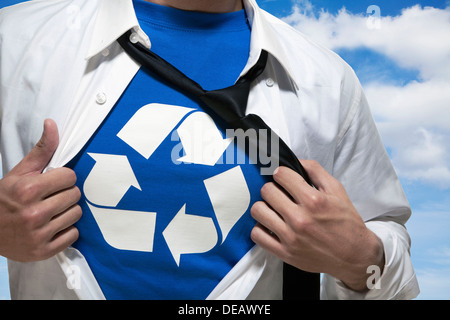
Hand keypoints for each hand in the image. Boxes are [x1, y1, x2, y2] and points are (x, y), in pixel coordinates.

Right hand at [0, 119, 81, 261]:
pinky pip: (73, 235)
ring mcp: (39, 234)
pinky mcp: (43, 251)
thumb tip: (52, 124)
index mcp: (28, 190)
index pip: (70, 177)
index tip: (53, 182)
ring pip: (77, 214)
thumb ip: (41, 150)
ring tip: (52, 212)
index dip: (63, 178)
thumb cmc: (5, 199)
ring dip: (67, 212)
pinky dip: (66, 231)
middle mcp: (34, 213)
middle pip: (75, 195)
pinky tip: (52, 226)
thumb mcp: (19, 172)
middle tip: (51, 197)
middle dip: (65, 194)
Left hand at [250, 160, 384, 290]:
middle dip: (273, 188)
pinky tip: (271, 225)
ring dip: (264, 206)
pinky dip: (261, 228)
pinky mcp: (285, 253)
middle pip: (267, 191)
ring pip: (258, 211)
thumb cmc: (346, 223)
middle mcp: (300, 219)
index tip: (284, 179)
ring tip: (274, 209)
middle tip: (280, 194)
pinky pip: (257, 235)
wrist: (354, 255)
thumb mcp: (337, 190)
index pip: (281, 175)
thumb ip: (315, 171)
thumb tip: (296, 160)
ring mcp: (291, 237)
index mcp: (313, 201)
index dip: (282, 174)